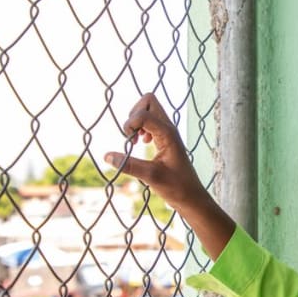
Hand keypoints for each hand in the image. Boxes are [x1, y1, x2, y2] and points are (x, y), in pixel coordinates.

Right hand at [105, 93, 235, 259]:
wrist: (190, 196)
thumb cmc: (175, 187)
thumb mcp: (150, 177)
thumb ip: (129, 165)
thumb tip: (106, 156)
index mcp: (167, 134)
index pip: (144, 113)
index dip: (130, 123)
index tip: (130, 142)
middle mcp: (168, 128)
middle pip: (149, 101)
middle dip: (134, 113)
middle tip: (132, 134)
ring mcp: (167, 131)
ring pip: (149, 108)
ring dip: (136, 119)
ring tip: (136, 140)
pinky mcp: (165, 137)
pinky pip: (150, 120)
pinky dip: (141, 126)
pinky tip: (141, 142)